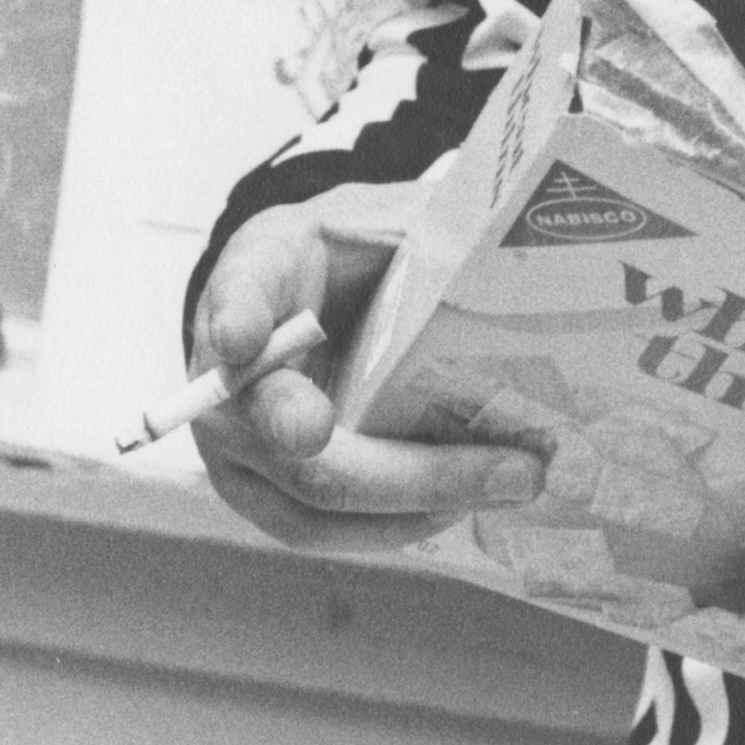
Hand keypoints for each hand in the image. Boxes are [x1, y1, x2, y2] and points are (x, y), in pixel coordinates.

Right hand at [188, 197, 542, 553]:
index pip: (239, 293)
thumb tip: (519, 257)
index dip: (239, 316)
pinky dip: (398, 523)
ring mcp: (235, 446)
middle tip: (501, 469)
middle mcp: (224, 369)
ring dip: (415, 509)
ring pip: (309, 505)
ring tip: (507, 487)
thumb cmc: (348, 250)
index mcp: (257, 274)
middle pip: (287, 431)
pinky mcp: (264, 494)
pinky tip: (465, 503)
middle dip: (401, 468)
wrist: (302, 290)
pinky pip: (323, 527)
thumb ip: (430, 231)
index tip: (245, 336)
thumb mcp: (384, 217)